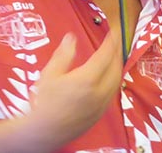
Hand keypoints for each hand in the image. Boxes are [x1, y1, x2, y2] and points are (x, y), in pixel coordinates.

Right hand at [26, 32, 122, 147]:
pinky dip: (114, 79)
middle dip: (116, 52)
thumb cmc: (44, 102)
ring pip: (117, 81)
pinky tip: (108, 76)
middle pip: (115, 67)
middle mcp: (98, 91)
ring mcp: (102, 104)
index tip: (113, 31)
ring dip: (117, 66)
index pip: (104, 55)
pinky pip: (113, 92)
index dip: (110, 42)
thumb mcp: (49, 74)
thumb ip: (63, 55)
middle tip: (114, 41)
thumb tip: (71, 38)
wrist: (46, 130)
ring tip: (113, 56)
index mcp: (86, 79)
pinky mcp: (101, 112)